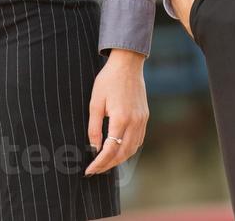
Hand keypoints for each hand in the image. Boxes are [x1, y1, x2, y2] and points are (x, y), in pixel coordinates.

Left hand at [85, 49, 147, 175]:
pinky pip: (139, 139)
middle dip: (108, 165)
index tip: (89, 170)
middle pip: (123, 153)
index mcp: (120, 118)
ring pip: (133, 149)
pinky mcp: (145, 116)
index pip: (110, 150)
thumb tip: (94, 148)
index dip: (99, 163)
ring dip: (120, 159)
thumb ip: (94, 127)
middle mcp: (134, 122)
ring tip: (106, 163)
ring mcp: (142, 120)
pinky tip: (119, 150)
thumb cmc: (108, 80)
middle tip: (95, 170)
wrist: (127, 64)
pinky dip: (129, 149)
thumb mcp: (95, 102)